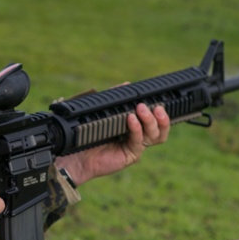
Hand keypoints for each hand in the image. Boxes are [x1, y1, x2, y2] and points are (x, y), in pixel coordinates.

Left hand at [56, 102, 170, 184]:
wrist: (76, 155)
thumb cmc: (87, 133)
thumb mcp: (101, 111)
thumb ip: (114, 99)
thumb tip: (126, 84)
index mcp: (135, 126)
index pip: (155, 118)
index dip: (161, 110)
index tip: (159, 98)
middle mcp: (138, 137)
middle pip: (161, 128)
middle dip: (161, 116)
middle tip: (156, 105)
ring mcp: (136, 146)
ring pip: (155, 135)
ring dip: (150, 120)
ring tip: (141, 108)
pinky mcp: (130, 155)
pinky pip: (138, 141)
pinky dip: (136, 129)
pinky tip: (130, 119)